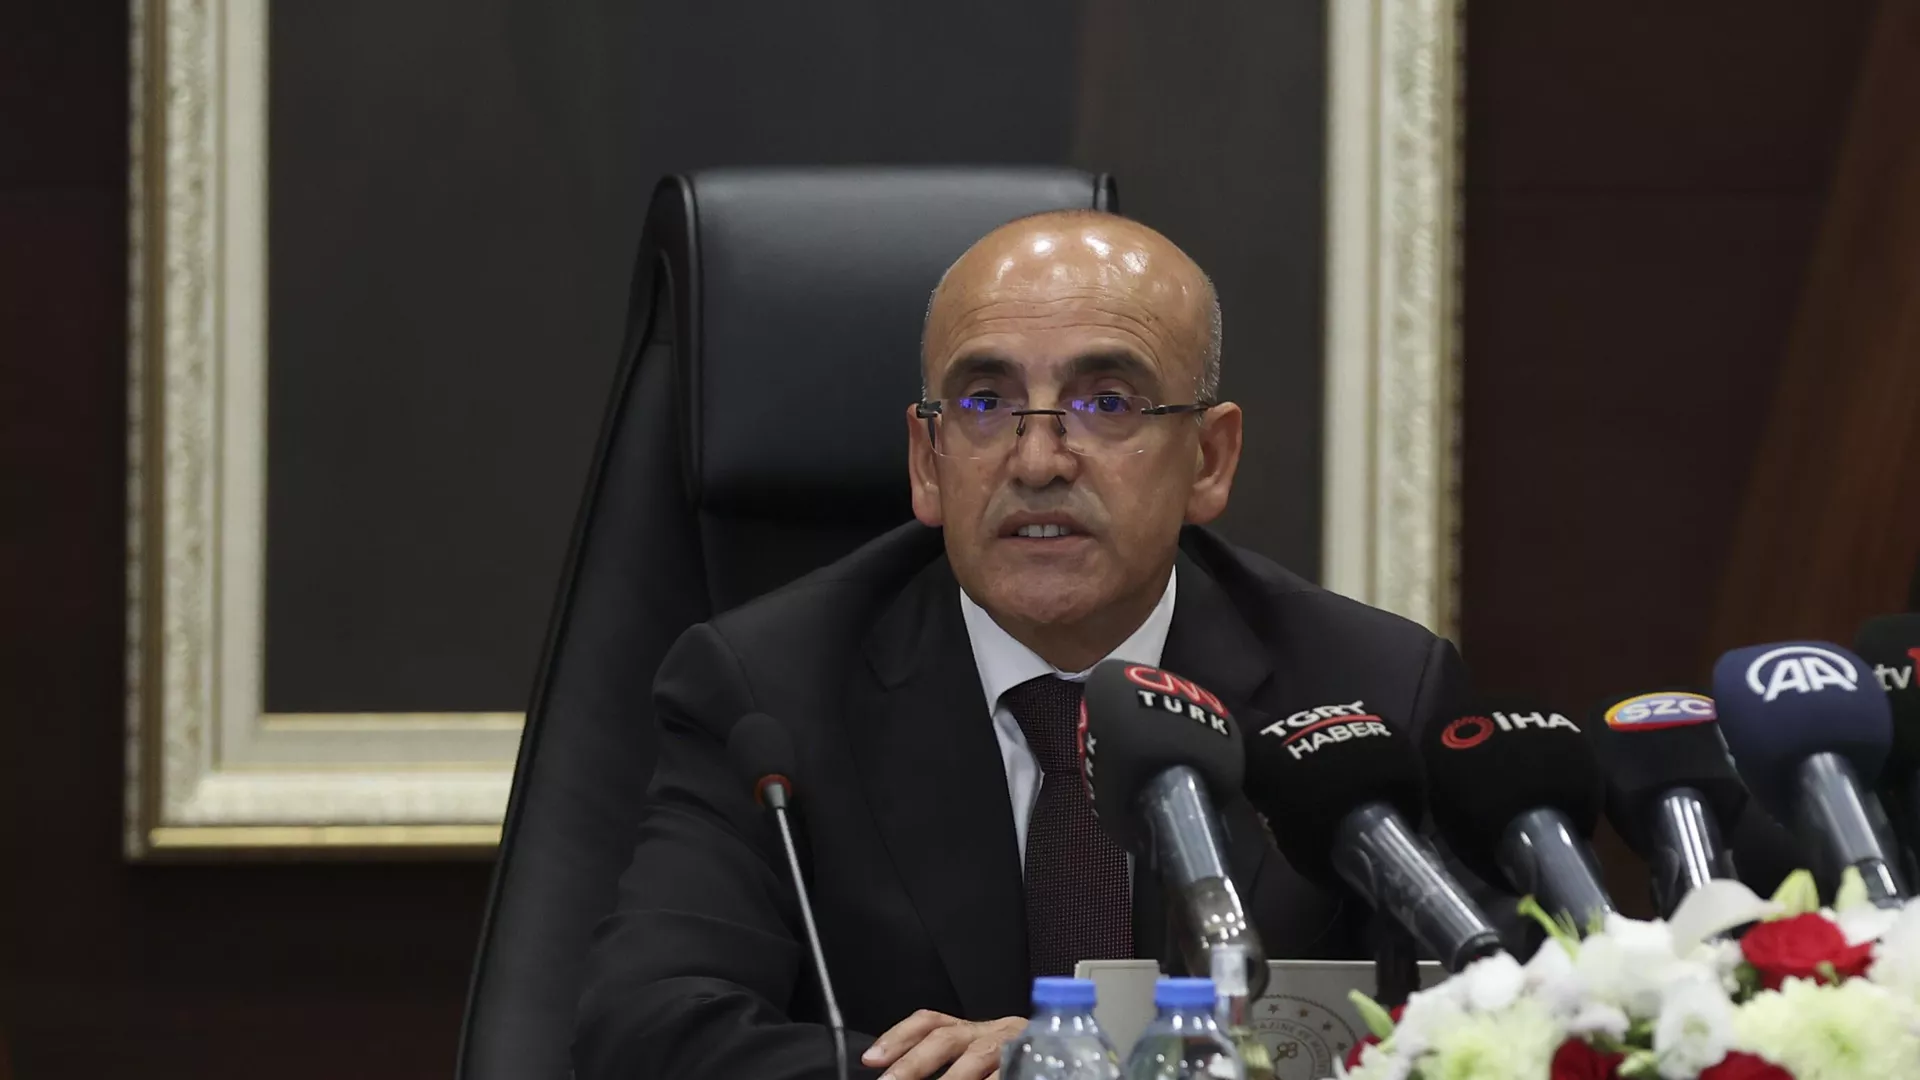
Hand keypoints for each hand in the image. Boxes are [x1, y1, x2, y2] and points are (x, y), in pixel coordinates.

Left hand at [861, 1009, 1026, 1079]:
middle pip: (947, 1038)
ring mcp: (1018, 1046)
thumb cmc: (1020, 1063)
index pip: (932, 1021)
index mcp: (976, 1031)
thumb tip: (898, 1074)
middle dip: (913, 1063)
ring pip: (978, 1057)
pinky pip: (1010, 1072)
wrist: (1076, 1058)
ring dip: (950, 1078)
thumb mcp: (981, 1064)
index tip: (872, 1058)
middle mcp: (996, 1032)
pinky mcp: (1036, 1060)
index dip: (899, 1036)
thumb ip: (952, 1067)